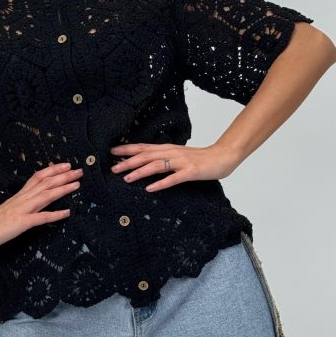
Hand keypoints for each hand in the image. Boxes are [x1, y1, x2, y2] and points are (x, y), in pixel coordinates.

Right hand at [0, 162, 83, 249]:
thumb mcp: (13, 206)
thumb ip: (25, 200)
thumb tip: (38, 196)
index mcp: (22, 194)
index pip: (39, 176)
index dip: (53, 169)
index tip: (67, 165)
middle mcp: (24, 198)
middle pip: (46, 182)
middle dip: (64, 176)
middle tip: (79, 171)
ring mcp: (24, 210)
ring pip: (46, 195)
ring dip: (63, 189)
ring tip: (77, 185)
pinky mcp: (22, 222)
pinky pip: (41, 217)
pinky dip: (55, 214)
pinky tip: (67, 212)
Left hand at [109, 142, 240, 192]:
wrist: (222, 156)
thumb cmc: (200, 158)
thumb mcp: (178, 155)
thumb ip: (164, 157)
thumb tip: (146, 162)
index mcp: (168, 148)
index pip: (144, 147)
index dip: (128, 149)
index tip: (112, 153)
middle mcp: (172, 152)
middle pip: (146, 156)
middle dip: (128, 162)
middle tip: (113, 169)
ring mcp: (181, 162)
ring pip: (156, 165)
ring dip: (140, 172)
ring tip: (127, 178)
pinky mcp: (190, 172)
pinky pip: (173, 178)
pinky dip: (161, 183)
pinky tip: (150, 189)